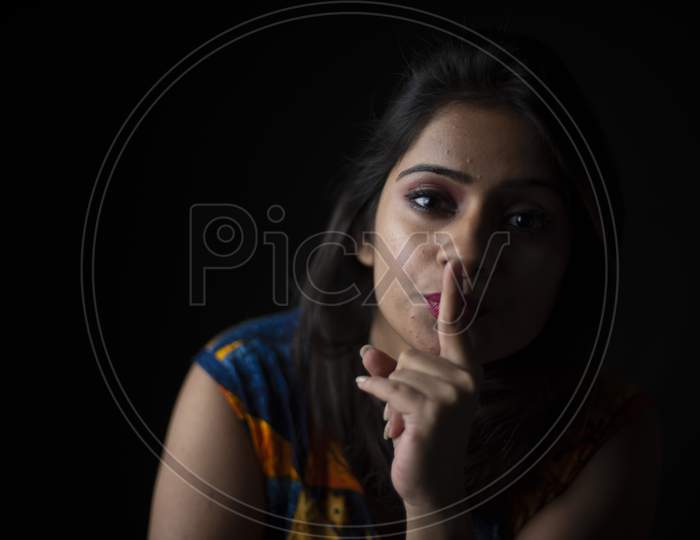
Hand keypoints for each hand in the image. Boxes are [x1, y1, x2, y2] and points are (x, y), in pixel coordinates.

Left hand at [356, 259, 483, 508]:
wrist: (432, 484)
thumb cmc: (422, 435)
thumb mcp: (407, 397)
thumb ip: (390, 370)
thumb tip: (365, 351)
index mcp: (467, 371)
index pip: (457, 327)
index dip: (454, 295)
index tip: (454, 264)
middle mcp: (466, 379)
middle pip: (410, 355)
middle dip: (400, 382)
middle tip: (413, 415)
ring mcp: (452, 396)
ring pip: (399, 372)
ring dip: (392, 398)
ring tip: (407, 425)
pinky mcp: (432, 412)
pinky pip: (389, 387)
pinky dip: (379, 398)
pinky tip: (389, 423)